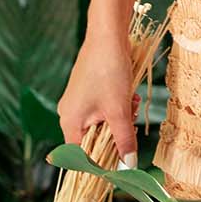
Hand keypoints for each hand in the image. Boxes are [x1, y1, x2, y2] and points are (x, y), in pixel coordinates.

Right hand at [58, 26, 139, 166]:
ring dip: (120, 117)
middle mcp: (69, 113)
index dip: (100, 163)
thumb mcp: (119, 110)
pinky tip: (129, 95)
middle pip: (94, 139)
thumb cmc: (109, 71)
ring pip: (102, 122)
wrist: (108, 35)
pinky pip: (103, 107)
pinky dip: (117, 105)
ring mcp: (78, 100)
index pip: (81, 156)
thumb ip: (124, 140)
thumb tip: (129, 166)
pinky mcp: (89, 89)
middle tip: (129, 121)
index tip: (119, 164)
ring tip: (131, 103)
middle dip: (116, 133)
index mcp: (69, 122)